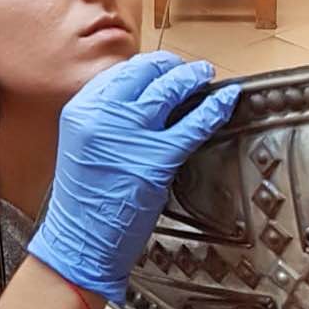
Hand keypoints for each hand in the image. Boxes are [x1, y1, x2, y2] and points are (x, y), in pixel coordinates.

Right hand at [28, 52, 239, 302]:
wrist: (80, 242)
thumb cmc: (84, 201)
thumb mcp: (83, 144)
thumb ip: (106, 118)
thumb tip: (144, 97)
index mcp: (83, 108)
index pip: (123, 72)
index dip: (149, 66)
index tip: (163, 68)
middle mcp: (103, 114)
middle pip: (147, 72)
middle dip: (173, 67)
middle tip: (189, 70)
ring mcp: (131, 135)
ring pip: (171, 89)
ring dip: (194, 77)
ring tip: (205, 74)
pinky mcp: (157, 159)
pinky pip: (194, 124)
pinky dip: (215, 108)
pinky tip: (227, 100)